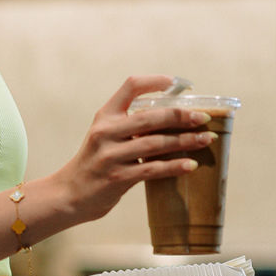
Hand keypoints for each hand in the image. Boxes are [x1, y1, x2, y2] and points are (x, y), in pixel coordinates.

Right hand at [54, 75, 214, 223]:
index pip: (131, 86)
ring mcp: (111, 155)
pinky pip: (153, 169)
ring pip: (156, 143)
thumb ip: (128, 125)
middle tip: (203, 118)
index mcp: (105, 116)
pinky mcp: (117, 178)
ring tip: (206, 139)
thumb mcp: (104, 135)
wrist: (70, 193)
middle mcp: (106, 131)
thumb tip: (171, 119)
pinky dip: (174, 166)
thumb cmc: (94, 162)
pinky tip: (191, 165)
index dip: (156, 81)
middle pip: (150, 117)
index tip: (178, 84)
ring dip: (185, 141)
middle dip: (181, 116)